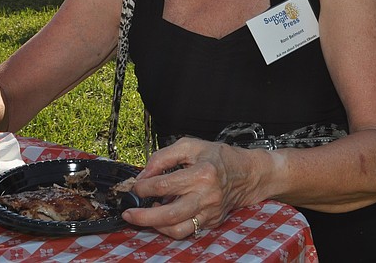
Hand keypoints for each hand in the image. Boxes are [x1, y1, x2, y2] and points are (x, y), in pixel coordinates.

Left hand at [121, 138, 264, 238]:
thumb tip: (144, 174)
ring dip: (155, 226)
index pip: (165, 185)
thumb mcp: (190, 146)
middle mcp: (207, 196)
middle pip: (169, 214)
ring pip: (178, 230)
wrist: (247, 173)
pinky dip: (170, 227)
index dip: (144, 187)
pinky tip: (162, 218)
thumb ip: (163, 157)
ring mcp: (210, 212)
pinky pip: (187, 231)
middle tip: (128, 213)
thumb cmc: (218, 157)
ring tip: (144, 217)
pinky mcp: (212, 222)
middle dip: (143, 217)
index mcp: (202, 173)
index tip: (135, 186)